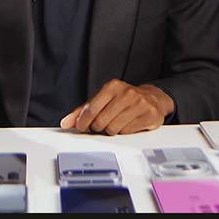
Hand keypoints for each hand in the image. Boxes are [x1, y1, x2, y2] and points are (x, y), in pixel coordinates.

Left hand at [59, 80, 174, 135]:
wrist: (152, 99)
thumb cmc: (123, 100)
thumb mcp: (102, 100)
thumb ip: (82, 111)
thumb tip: (66, 122)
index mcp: (112, 86)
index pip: (90, 110)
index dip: (83, 122)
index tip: (81, 127)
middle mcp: (126, 93)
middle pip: (101, 122)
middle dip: (98, 128)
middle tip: (101, 125)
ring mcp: (139, 103)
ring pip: (113, 129)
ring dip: (111, 130)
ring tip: (116, 123)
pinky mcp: (149, 114)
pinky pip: (127, 132)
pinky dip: (124, 132)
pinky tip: (127, 124)